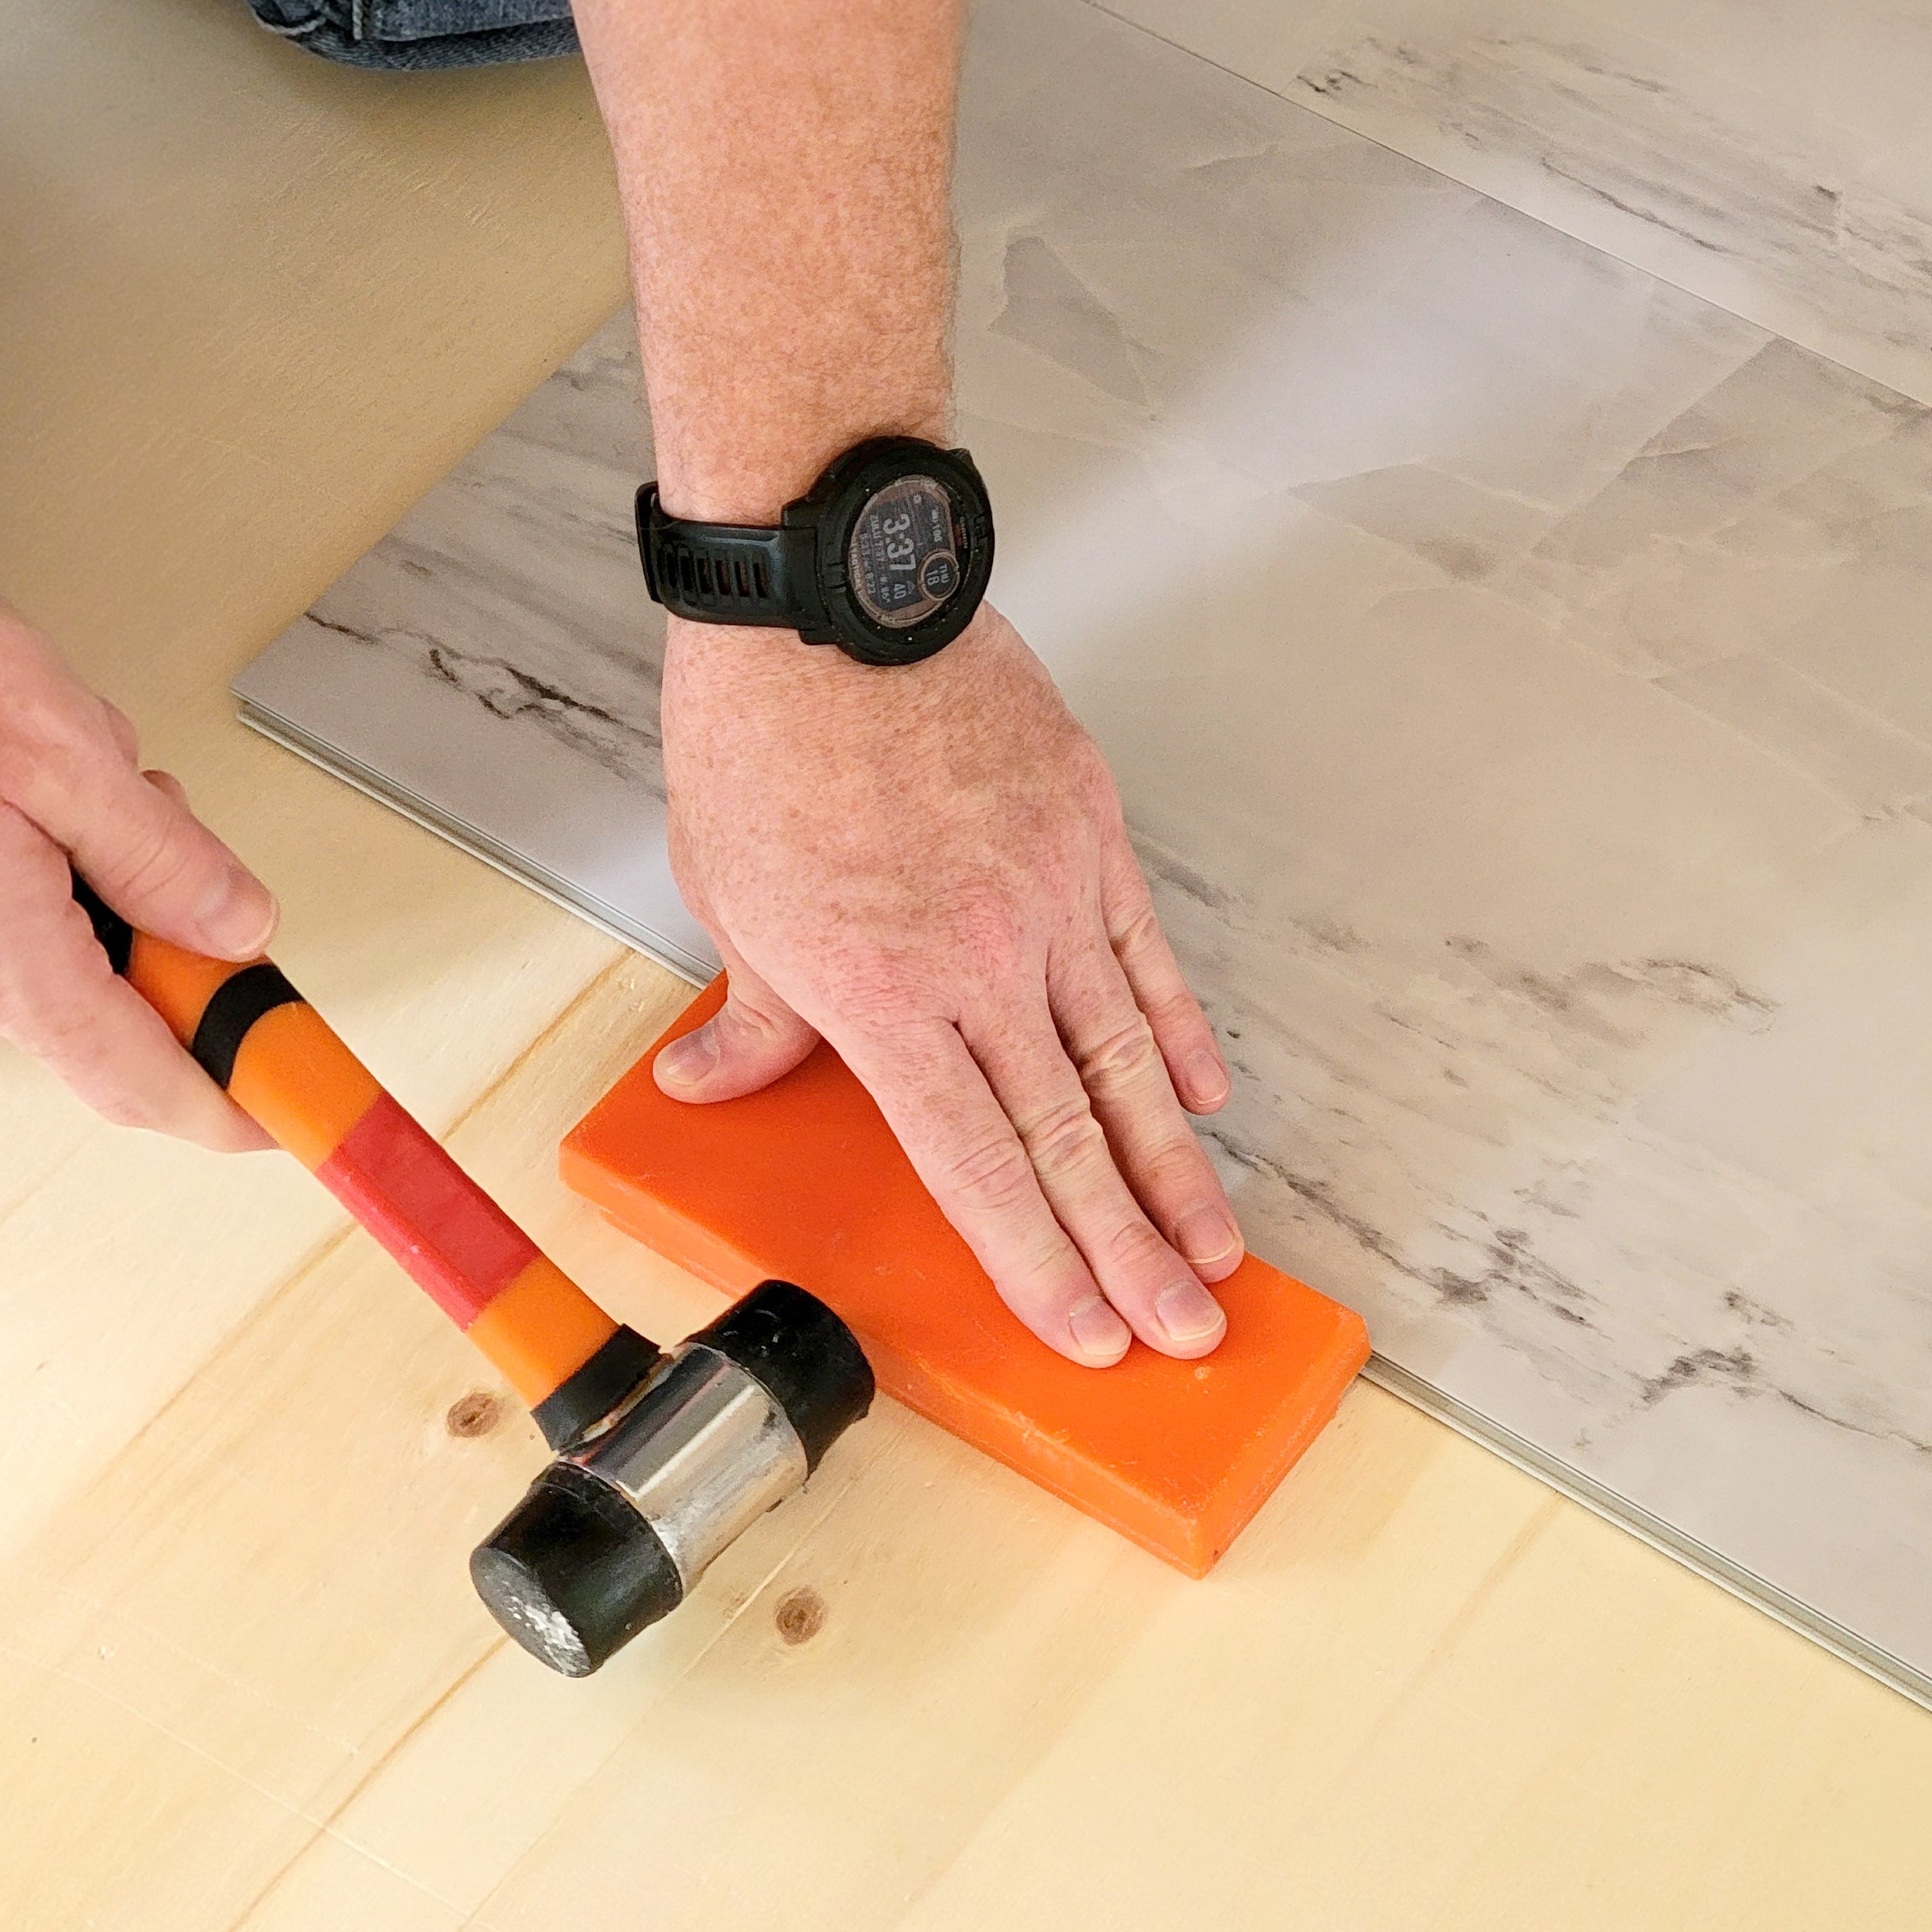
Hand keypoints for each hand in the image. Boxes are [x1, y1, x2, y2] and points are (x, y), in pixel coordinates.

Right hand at [0, 563, 276, 1148]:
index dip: (225, 1100)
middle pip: (115, 1002)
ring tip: (58, 780)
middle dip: (163, 915)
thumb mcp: (65, 750)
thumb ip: (166, 857)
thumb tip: (240, 929)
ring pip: (67, 951)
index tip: (285, 1111)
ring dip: (100, 872)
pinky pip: (9, 927)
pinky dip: (43, 867)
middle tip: (151, 817)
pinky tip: (16, 795)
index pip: (140, 1078)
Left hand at [656, 604, 1242, 1365]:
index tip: (1085, 1331)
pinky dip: (1179, 1035)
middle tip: (1186, 1331)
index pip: (971, 1163)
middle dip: (1129, 1249)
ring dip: (1175, 1169)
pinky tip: (1204, 1101)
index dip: (1034, 1261)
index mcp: (878, 994)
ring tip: (1218, 1250)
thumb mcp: (729, 894)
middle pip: (1067, 1136)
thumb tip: (713, 1084)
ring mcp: (1048, 898)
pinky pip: (1147, 958)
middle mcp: (977, 963)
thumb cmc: (763, 742)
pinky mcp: (1090, 835)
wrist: (833, 599)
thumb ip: (756, 1013)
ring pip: (1126, 1062)